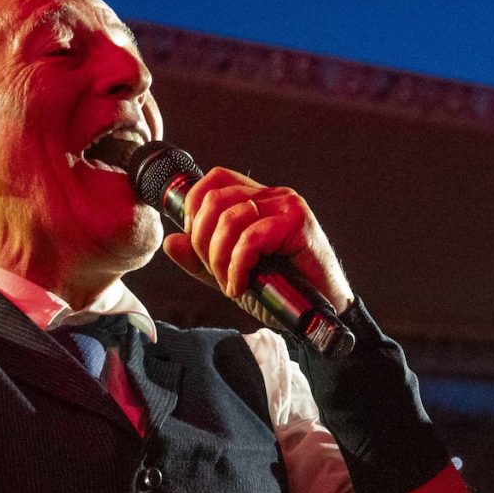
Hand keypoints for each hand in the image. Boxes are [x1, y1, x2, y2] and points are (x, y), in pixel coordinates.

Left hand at [163, 169, 353, 312]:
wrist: (322, 311)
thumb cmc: (284, 291)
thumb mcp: (231, 275)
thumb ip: (201, 260)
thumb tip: (171, 242)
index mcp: (256, 199)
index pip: (213, 181)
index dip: (194, 210)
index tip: (197, 246)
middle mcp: (272, 195)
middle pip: (214, 200)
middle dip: (203, 242)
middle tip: (215, 273)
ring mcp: (286, 205)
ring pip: (229, 219)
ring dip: (220, 259)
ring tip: (230, 283)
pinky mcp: (297, 222)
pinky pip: (251, 238)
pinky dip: (238, 266)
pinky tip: (240, 285)